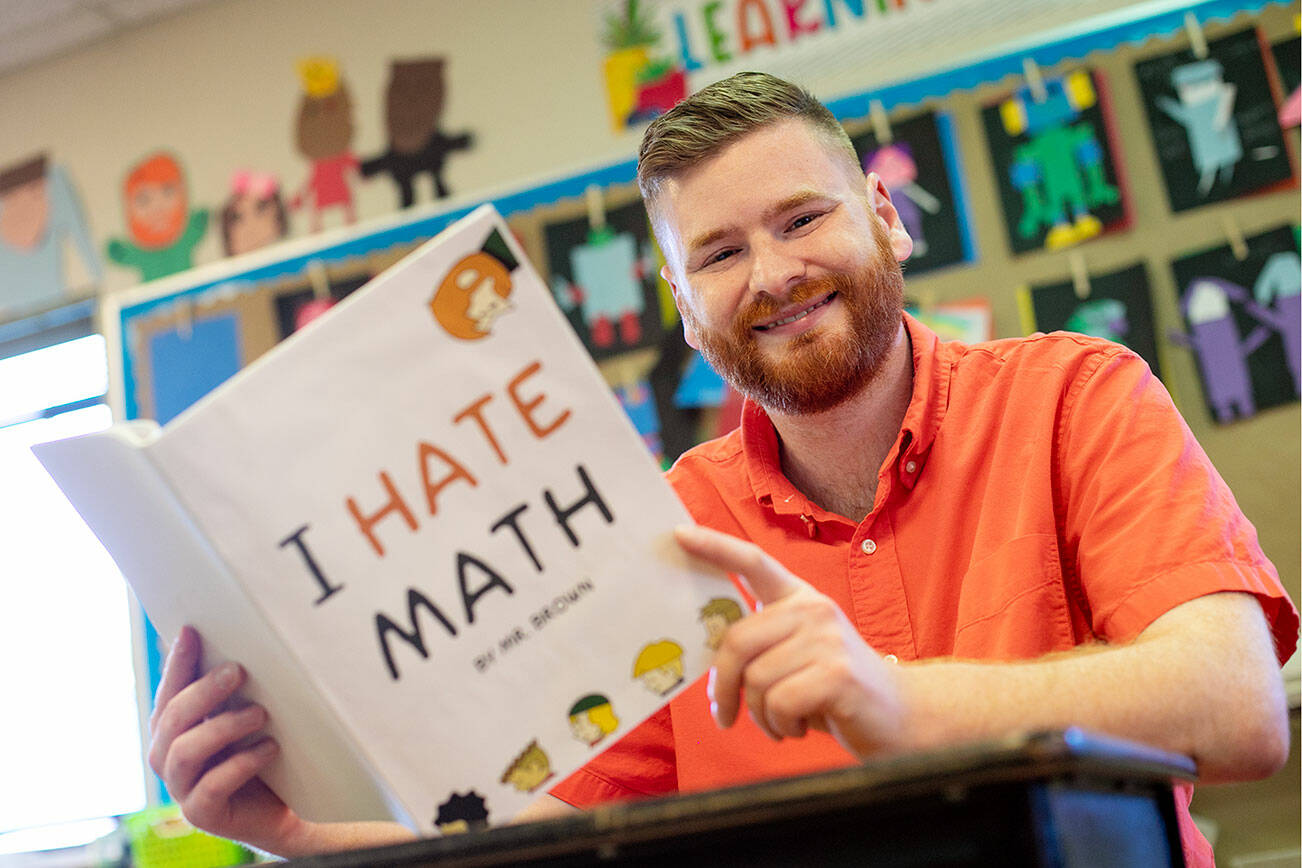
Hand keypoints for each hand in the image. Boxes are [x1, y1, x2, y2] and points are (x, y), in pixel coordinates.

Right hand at [147, 627, 304, 852]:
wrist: (288, 809)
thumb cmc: (266, 754)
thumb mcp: (251, 717)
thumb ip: (237, 691)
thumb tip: (249, 641)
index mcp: (177, 730)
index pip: (169, 692)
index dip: (177, 663)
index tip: (191, 631)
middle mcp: (171, 757)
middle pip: (172, 719)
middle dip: (202, 691)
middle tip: (238, 670)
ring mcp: (183, 788)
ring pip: (184, 752)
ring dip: (222, 727)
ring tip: (260, 713)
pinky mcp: (203, 815)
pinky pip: (210, 788)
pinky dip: (240, 765)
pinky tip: (269, 748)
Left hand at [675, 525, 904, 758]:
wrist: (902, 717)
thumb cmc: (835, 690)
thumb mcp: (798, 655)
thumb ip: (763, 644)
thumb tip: (713, 657)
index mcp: (800, 599)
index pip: (753, 561)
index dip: (714, 547)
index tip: (678, 534)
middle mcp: (814, 609)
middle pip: (736, 641)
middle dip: (724, 687)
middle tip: (725, 714)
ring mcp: (828, 638)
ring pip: (756, 680)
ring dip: (760, 715)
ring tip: (783, 722)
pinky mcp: (837, 673)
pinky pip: (778, 703)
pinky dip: (780, 726)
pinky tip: (798, 728)